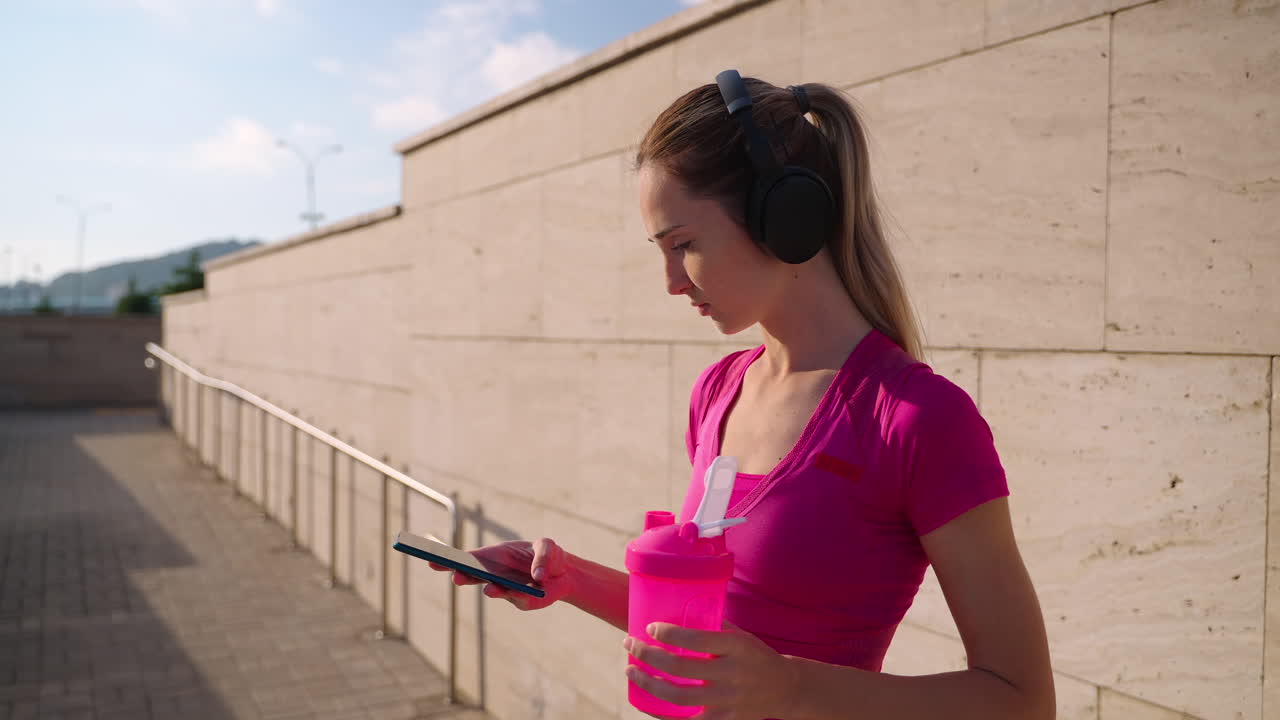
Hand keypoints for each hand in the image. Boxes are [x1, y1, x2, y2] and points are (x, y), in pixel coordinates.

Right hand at [425, 538, 572, 611]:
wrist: (566, 575)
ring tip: (489, 588)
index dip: (450, 559)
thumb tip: (537, 575)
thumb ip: (542, 556)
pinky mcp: (521, 601)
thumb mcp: (548, 546)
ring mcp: (507, 589)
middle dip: (464, 576)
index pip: (468, 558)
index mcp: (495, 556)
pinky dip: (516, 594)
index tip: (432, 559)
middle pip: (474, 576)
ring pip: (494, 590)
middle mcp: (496, 574)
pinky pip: (516, 598)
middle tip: (456, 577)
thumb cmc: (549, 556)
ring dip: (491, 589)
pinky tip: (517, 591)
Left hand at [623, 619, 796, 719]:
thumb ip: (714, 626)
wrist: (785, 689)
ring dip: (648, 684)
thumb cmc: (755, 656)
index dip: (669, 635)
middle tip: (629, 645)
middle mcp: (733, 674)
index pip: (697, 640)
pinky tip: (647, 702)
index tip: (650, 628)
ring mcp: (728, 701)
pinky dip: (663, 714)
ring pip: (679, 697)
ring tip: (631, 671)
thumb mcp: (741, 636)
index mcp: (738, 647)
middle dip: (648, 656)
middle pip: (681, 668)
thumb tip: (678, 608)